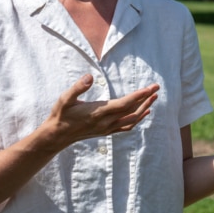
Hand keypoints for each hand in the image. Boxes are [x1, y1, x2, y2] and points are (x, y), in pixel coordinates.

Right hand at [41, 74, 159, 149]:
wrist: (57, 136)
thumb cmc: (61, 115)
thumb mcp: (65, 99)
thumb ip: (78, 88)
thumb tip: (89, 77)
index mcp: (98, 113)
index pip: (124, 104)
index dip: (139, 96)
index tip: (150, 87)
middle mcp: (105, 122)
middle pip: (132, 111)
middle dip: (146, 99)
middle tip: (156, 87)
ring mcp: (107, 129)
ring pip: (132, 120)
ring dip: (144, 109)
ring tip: (153, 97)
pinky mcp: (106, 131)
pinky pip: (126, 127)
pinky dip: (137, 119)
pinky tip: (144, 113)